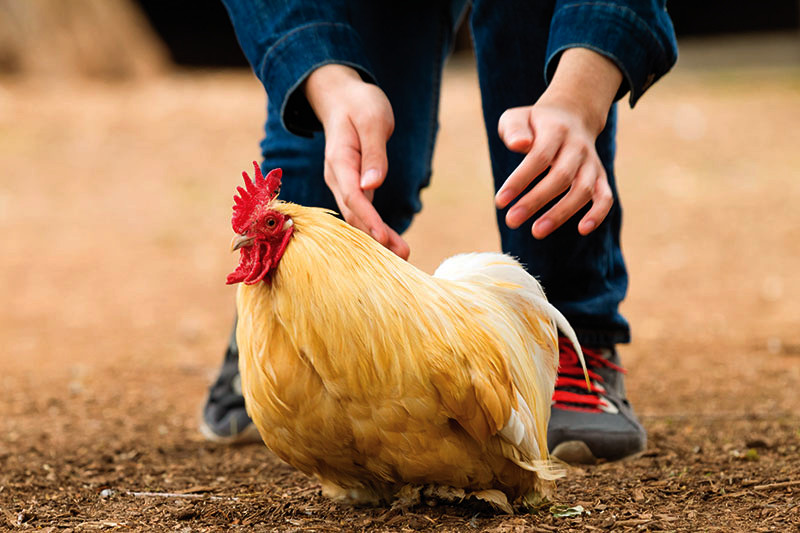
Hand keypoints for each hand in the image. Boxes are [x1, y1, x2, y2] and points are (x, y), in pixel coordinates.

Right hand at [304, 64, 409, 258]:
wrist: (341, 96)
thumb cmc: (359, 103)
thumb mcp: (373, 119)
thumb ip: (374, 152)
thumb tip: (373, 184)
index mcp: (340, 160)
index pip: (353, 196)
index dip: (368, 219)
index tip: (384, 237)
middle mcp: (337, 176)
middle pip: (354, 213)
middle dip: (375, 237)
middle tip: (402, 256)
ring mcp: (343, 182)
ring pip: (357, 215)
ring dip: (377, 237)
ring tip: (403, 253)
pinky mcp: (353, 185)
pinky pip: (363, 210)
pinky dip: (376, 226)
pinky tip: (392, 241)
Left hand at [494, 48, 621, 238]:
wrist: (572, 116)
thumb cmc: (535, 123)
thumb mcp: (517, 117)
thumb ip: (514, 129)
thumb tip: (518, 144)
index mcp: (556, 130)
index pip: (539, 157)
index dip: (520, 180)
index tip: (500, 201)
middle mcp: (577, 147)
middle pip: (561, 176)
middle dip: (535, 201)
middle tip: (511, 221)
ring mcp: (591, 163)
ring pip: (583, 189)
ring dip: (561, 213)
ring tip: (537, 232)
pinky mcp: (600, 177)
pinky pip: (605, 197)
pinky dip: (597, 214)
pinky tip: (582, 230)